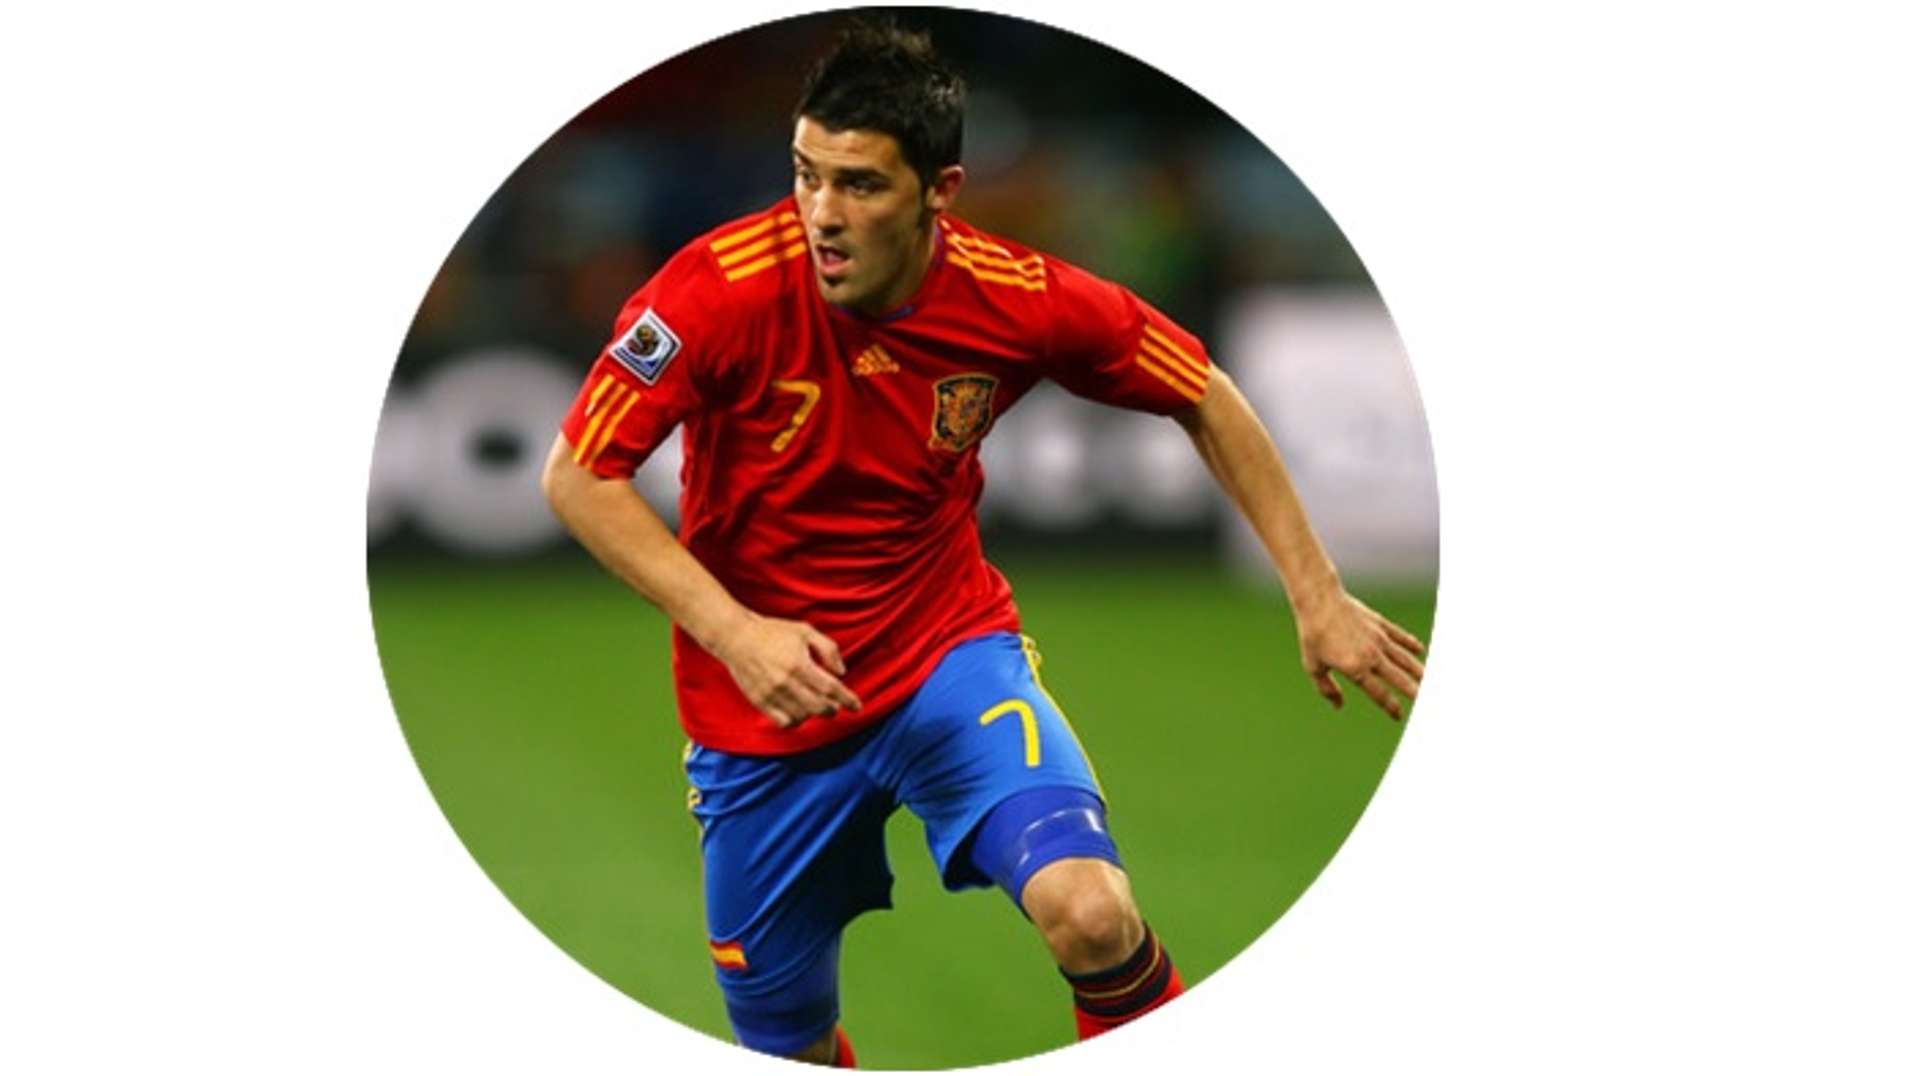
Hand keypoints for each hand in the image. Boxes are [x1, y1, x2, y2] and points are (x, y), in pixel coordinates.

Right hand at [711, 612, 861, 727]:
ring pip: (803, 717)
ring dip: (814, 714)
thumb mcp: (806, 631)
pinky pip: (783, 722)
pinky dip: (796, 720)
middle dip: (833, 709)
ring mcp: (772, 695)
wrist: (736, 637)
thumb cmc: (773, 632)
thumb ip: (828, 650)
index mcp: (800, 665)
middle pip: (819, 707)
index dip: (847, 700)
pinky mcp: (760, 702)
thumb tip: (841, 673)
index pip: (831, 689)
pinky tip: (798, 712)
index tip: (857, 706)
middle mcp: (786, 683)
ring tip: (815, 704)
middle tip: (835, 705)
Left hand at [1295, 591, 1425, 720]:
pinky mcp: (1379, 624)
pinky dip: (1411, 644)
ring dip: (1418, 671)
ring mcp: (1378, 638)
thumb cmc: (1313, 636)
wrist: (1319, 602)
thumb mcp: (1313, 666)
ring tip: (1430, 681)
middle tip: (1429, 703)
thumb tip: (1338, 705)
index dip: (1390, 707)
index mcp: (1355, 668)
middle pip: (1399, 678)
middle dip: (1414, 692)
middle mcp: (1371, 655)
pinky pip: (1399, 636)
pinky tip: (1420, 650)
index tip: (1399, 717)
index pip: (1378, 693)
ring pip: (1404, 658)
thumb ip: (1327, 688)